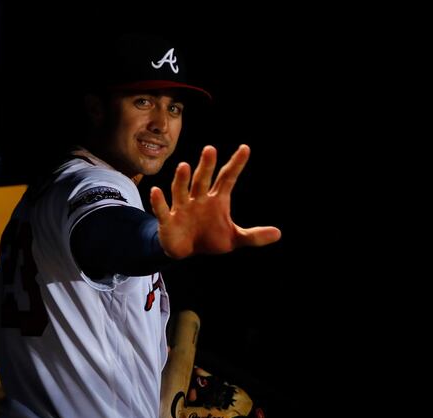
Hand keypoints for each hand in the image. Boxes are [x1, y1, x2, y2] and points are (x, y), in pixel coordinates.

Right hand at [150, 144, 280, 258]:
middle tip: (210, 149)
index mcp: (216, 200)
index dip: (236, 165)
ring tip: (185, 166)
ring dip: (182, 179)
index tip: (245, 149)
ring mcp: (182, 208)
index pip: (227, 178)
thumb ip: (254, 236)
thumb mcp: (235, 239)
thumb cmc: (210, 239)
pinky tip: (156, 191)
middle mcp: (198, 199)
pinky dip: (159, 201)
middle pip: (202, 180)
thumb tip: (279, 233)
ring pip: (181, 191)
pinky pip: (163, 210)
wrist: (186, 251)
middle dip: (206, 166)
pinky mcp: (168, 220)